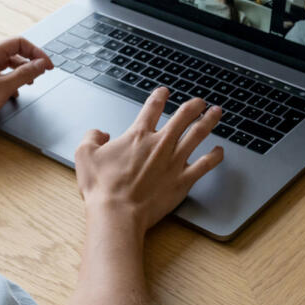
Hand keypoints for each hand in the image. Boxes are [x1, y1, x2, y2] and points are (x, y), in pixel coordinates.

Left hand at [0, 36, 53, 138]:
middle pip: (15, 52)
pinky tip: (14, 93)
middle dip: (30, 63)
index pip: (20, 43)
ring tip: (30, 84)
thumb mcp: (4, 87)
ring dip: (21, 73)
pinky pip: (1, 74)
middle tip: (42, 75)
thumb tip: (41, 64)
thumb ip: (25, 74)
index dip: (36, 53)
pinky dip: (11, 81)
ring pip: (8, 64)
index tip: (47, 66)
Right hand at [74, 88, 223, 235]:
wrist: (118, 213)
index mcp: (137, 135)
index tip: (164, 92)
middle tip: (199, 101)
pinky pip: (205, 165)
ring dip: (208, 122)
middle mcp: (160, 144)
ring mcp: (174, 162)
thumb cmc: (102, 187)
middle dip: (193, 106)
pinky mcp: (183, 181)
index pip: (152, 108)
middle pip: (182, 117)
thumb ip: (92, 137)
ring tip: (216, 113)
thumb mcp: (85, 155)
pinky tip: (220, 151)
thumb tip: (100, 133)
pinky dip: (214, 157)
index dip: (159, 97)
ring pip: (197, 135)